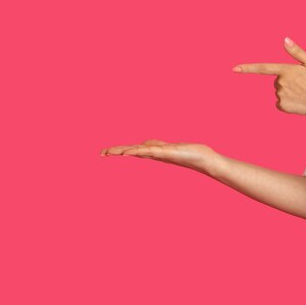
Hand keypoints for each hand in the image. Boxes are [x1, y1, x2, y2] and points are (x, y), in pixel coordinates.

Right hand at [100, 140, 217, 172]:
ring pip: (138, 151)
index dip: (119, 150)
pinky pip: (150, 151)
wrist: (204, 159)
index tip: (104, 152)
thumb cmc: (189, 154)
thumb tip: (146, 145)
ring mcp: (160, 153)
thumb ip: (157, 147)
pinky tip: (129, 152)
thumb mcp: (169, 149)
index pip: (133, 150)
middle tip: (101, 153)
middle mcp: (155, 153)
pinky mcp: (168, 152)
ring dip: (124, 151)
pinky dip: (138, 151)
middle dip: (116, 151)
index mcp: (154, 152)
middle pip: (132, 151)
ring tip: (110, 152)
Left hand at [232, 37, 305, 117]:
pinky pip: (281, 102)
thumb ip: (296, 52)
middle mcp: (280, 83)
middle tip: (305, 83)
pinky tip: (300, 102)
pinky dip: (289, 102)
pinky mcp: (282, 106)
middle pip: (278, 79)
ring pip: (280, 91)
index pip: (263, 67)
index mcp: (286, 70)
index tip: (234, 69)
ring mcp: (280, 96)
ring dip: (290, 91)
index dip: (247, 68)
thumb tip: (284, 40)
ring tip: (305, 93)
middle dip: (288, 80)